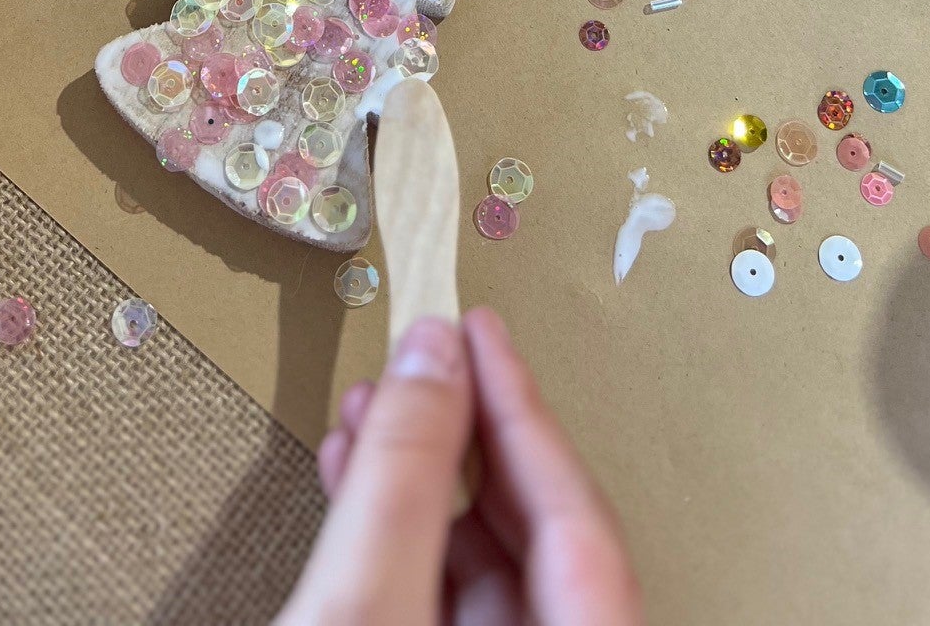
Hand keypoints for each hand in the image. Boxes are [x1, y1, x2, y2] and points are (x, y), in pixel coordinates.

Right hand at [278, 307, 640, 625]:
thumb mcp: (362, 602)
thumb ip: (403, 476)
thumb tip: (431, 358)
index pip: (575, 514)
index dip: (520, 408)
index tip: (479, 331)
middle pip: (534, 529)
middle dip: (463, 432)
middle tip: (429, 354)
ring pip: (483, 557)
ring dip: (421, 473)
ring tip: (369, 408)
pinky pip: (441, 592)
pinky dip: (398, 530)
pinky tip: (353, 475)